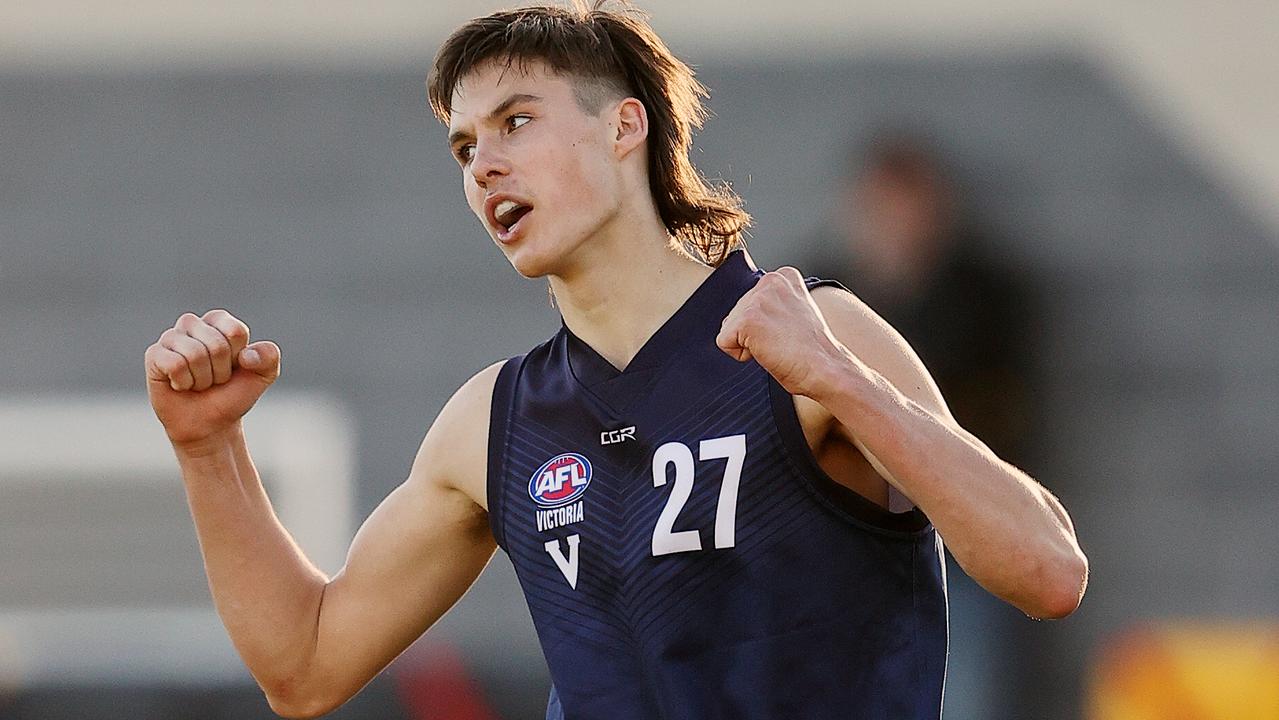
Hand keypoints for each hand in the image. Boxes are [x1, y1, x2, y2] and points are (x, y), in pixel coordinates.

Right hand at [144, 309, 280, 447]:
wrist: (210, 424)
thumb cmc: (233, 394)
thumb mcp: (263, 375)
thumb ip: (269, 356)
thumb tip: (245, 356)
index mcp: (219, 320)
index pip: (235, 331)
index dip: (238, 357)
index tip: (234, 367)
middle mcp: (192, 323)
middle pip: (216, 344)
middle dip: (220, 371)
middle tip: (214, 379)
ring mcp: (170, 338)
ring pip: (194, 354)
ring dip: (202, 379)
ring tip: (198, 383)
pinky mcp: (154, 355)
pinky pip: (174, 364)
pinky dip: (184, 382)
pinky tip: (181, 385)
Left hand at [716, 267, 845, 397]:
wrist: (827, 369)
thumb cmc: (814, 351)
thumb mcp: (795, 313)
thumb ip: (773, 304)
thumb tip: (748, 313)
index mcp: (784, 276)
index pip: (749, 302)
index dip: (764, 325)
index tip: (788, 331)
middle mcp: (770, 281)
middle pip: (735, 313)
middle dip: (753, 334)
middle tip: (783, 341)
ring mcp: (758, 299)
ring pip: (728, 328)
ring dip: (749, 344)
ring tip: (778, 346)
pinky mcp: (748, 320)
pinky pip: (724, 343)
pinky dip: (741, 355)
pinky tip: (768, 352)